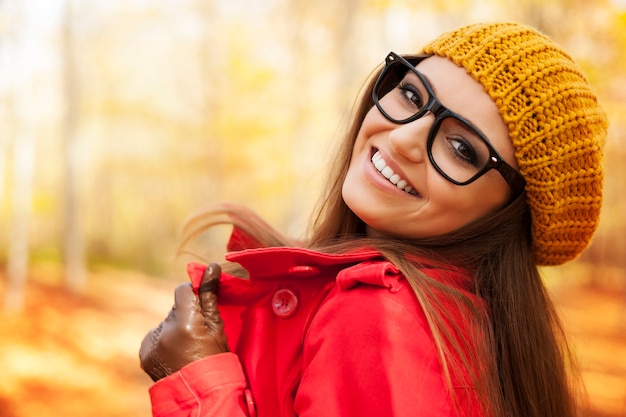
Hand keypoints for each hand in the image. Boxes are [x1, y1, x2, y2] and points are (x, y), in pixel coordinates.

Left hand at [139, 263, 228, 381]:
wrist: (202, 395)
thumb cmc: (217, 359)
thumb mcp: (218, 327)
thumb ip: (210, 295)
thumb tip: (212, 266)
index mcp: (186, 322)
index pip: (182, 290)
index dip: (193, 296)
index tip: (201, 308)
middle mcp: (165, 330)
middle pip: (174, 308)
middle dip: (185, 316)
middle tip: (198, 335)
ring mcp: (152, 343)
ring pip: (165, 323)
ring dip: (174, 329)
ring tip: (187, 348)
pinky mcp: (144, 352)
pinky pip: (154, 337)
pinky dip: (163, 341)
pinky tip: (175, 354)